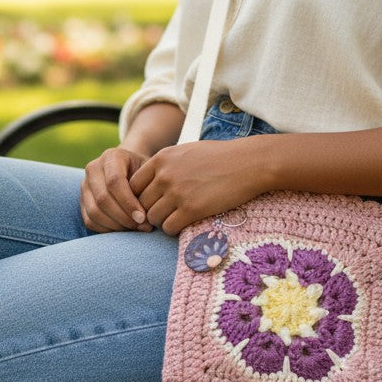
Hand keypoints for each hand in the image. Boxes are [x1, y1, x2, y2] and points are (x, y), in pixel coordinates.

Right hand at [81, 146, 154, 232]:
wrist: (130, 169)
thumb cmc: (144, 171)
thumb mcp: (150, 171)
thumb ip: (148, 187)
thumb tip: (144, 218)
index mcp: (111, 156)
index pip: (114, 181)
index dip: (128, 202)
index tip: (143, 217)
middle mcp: (93, 168)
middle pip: (102, 198)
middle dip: (123, 217)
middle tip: (142, 226)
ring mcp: (85, 185)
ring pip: (94, 212)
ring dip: (116, 225)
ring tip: (135, 228)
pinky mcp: (82, 201)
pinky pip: (90, 221)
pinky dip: (107, 229)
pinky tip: (124, 229)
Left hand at [129, 139, 269, 234]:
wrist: (248, 163)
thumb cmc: (220, 157)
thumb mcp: (186, 152)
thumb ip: (166, 165)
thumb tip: (151, 182)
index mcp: (161, 159)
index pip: (133, 185)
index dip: (139, 197)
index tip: (152, 202)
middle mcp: (165, 175)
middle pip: (140, 203)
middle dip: (149, 212)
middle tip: (163, 215)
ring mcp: (177, 192)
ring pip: (153, 218)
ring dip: (161, 222)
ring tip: (175, 219)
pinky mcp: (192, 209)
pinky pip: (169, 227)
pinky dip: (173, 229)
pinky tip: (184, 224)